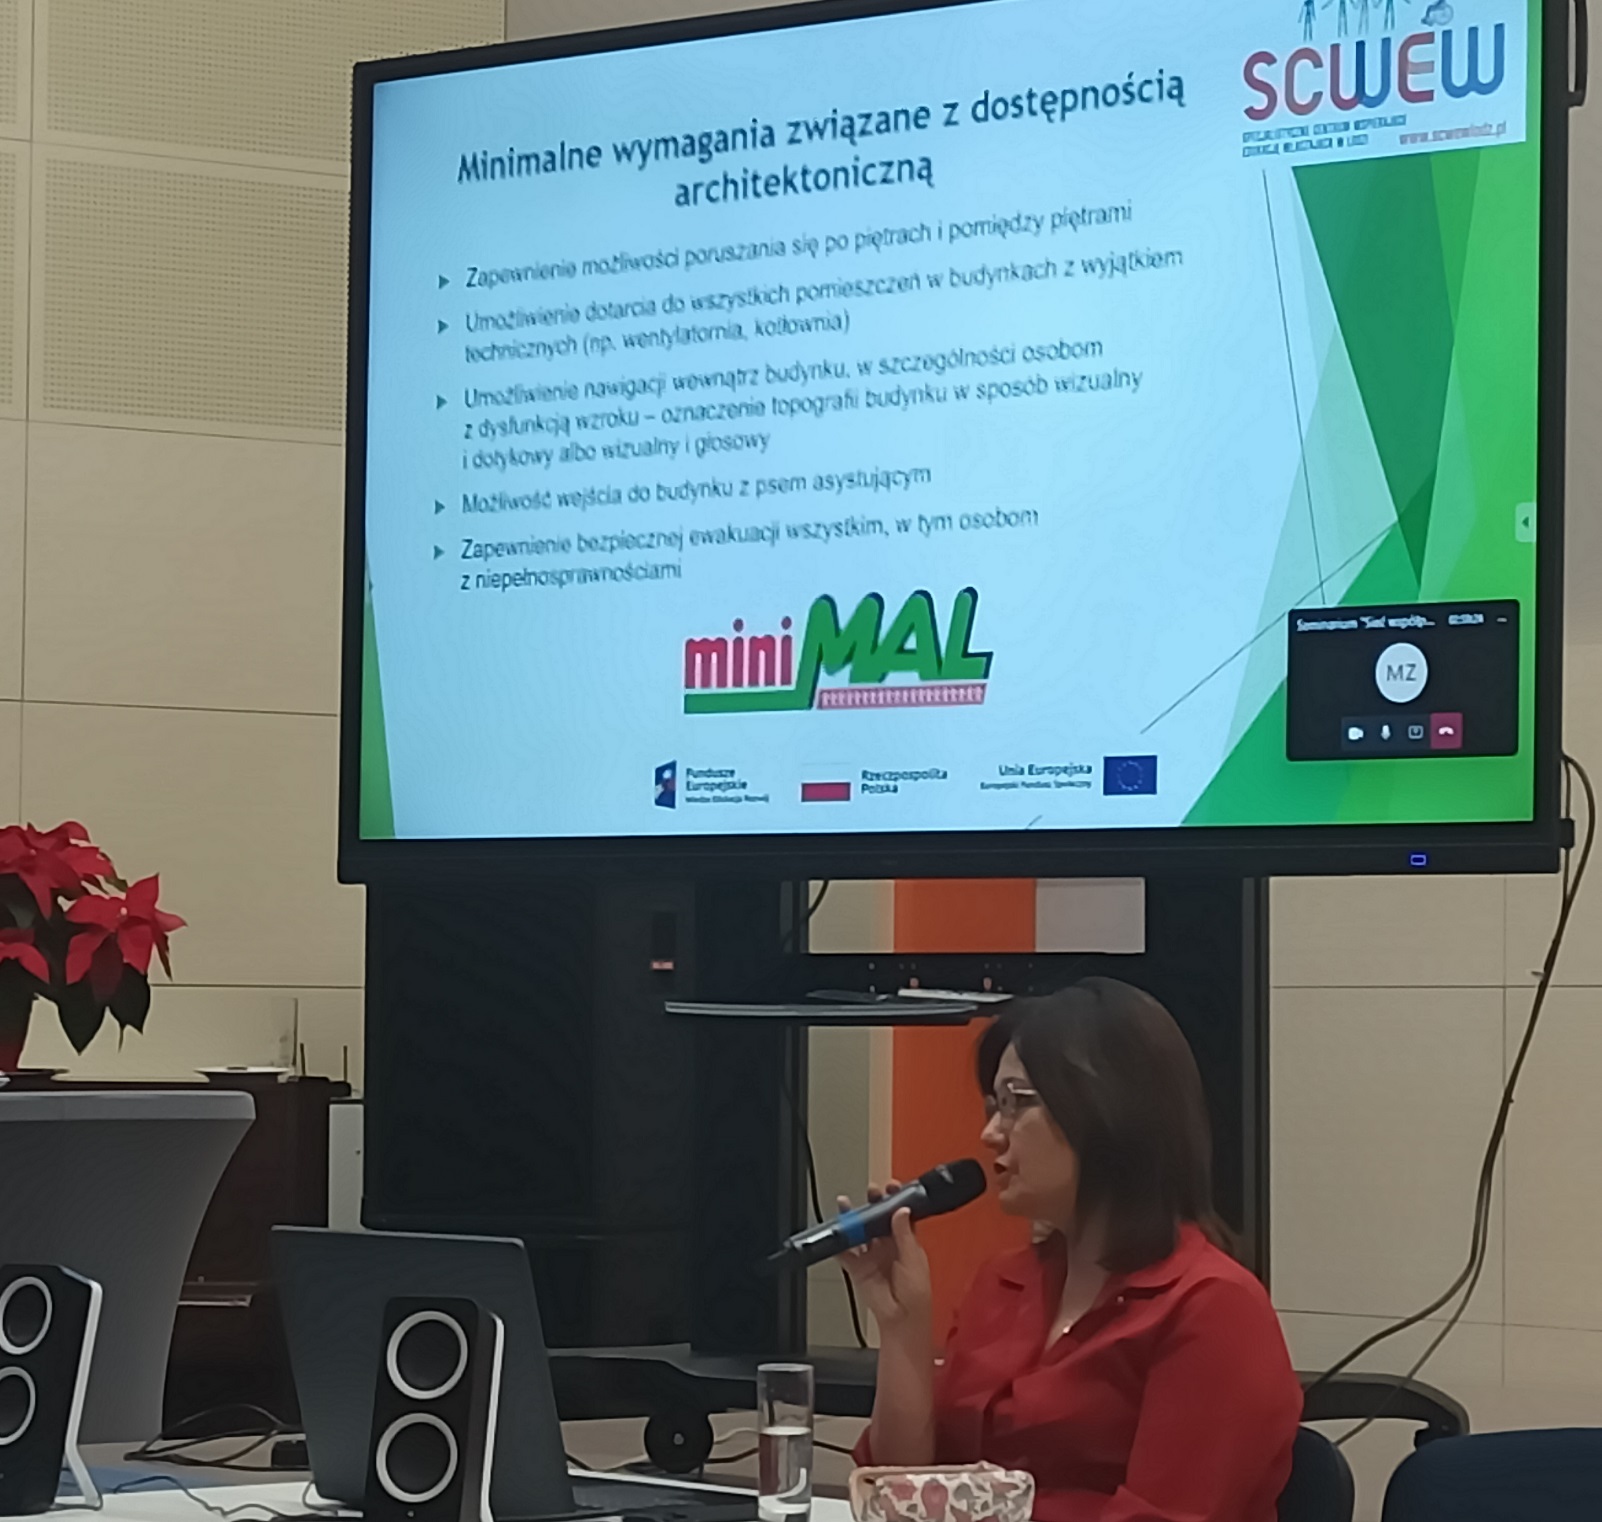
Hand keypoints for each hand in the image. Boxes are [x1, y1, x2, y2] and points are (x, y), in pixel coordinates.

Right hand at [838, 1182, 932, 1336]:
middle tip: (870, 1192)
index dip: (895, 1200)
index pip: (899, 1215)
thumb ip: (904, 1234)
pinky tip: (836, 1231)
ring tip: (846, 1204)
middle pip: (878, 1219)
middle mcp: (888, 1246)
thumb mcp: (913, 1259)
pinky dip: (839, 1243)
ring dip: (853, 1218)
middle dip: (874, 1204)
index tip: (891, 1186)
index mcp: (906, 1242)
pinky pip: (846, 1253)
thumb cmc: (916, 1294)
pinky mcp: (858, 1268)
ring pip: (860, 1232)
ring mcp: (872, 1256)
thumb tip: (901, 1210)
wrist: (902, 1320)